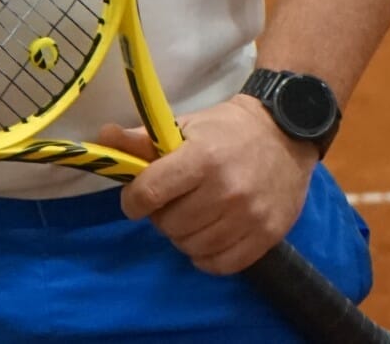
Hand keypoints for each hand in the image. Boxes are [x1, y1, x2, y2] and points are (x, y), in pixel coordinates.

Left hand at [103, 95, 315, 274]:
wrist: (285, 136)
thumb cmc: (227, 130)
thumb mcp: (185, 125)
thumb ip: (143, 138)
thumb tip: (103, 137)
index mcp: (202, 158)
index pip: (150, 192)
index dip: (133, 200)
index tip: (134, 199)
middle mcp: (226, 190)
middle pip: (169, 224)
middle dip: (160, 215)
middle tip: (171, 202)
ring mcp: (249, 217)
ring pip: (191, 246)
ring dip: (182, 236)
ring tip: (191, 216)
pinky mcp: (267, 237)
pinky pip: (221, 264)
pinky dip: (206, 256)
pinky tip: (207, 237)